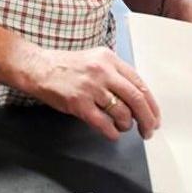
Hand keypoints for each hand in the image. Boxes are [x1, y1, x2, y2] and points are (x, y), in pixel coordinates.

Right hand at [18, 44, 160, 140]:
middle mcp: (102, 71)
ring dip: (126, 125)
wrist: (37, 68)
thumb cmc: (65, 66)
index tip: (154, 117)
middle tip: (149, 130)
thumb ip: (115, 74)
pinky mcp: (79, 103)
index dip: (151, 105)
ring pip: (122, 113)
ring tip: (122, 126)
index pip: (140, 84)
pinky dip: (112, 132)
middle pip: (136, 99)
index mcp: (109, 59)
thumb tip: (137, 99)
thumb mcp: (94, 60)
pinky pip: (104, 124)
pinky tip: (111, 133)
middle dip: (147, 119)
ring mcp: (90, 88)